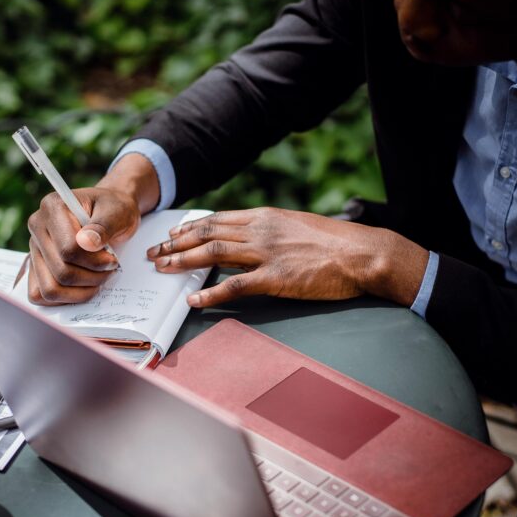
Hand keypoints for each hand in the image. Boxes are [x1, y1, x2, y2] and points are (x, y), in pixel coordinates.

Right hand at [26, 153, 160, 304]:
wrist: (109, 213)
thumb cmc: (113, 210)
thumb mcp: (117, 212)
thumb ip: (103, 226)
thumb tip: (86, 242)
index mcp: (53, 207)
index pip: (68, 249)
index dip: (95, 261)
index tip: (112, 259)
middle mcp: (37, 227)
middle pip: (61, 272)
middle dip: (92, 277)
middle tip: (109, 269)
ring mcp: (34, 248)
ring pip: (50, 289)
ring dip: (80, 292)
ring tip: (98, 278)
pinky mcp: (35, 266)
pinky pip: (39, 295)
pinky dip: (64, 298)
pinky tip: (83, 288)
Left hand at [145, 207, 430, 307]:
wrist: (362, 253)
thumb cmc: (336, 244)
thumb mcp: (298, 227)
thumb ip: (271, 232)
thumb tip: (250, 239)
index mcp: (266, 217)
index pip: (218, 219)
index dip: (190, 227)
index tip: (171, 234)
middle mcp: (261, 230)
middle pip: (207, 233)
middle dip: (176, 243)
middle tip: (154, 252)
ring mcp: (267, 253)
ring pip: (213, 254)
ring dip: (182, 261)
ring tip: (161, 269)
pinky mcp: (276, 278)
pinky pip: (235, 285)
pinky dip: (210, 292)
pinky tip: (194, 298)